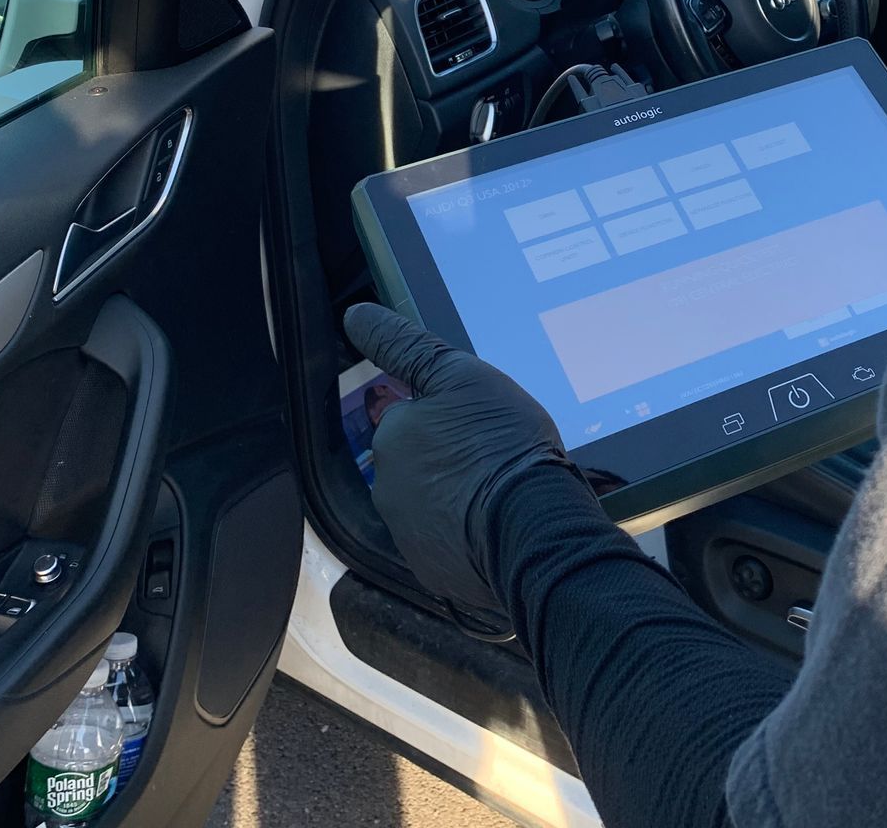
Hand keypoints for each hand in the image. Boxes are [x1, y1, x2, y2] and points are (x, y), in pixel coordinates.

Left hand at [344, 303, 575, 631]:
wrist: (532, 528)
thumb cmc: (499, 443)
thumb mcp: (459, 375)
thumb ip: (404, 345)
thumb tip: (354, 316)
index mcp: (392, 437)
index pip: (412, 418)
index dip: (449, 416)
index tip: (482, 422)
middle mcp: (387, 488)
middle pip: (419, 462)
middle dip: (448, 458)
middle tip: (496, 454)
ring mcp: (409, 535)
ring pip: (432, 503)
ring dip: (457, 496)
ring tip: (503, 491)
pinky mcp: (434, 570)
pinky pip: (447, 543)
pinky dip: (467, 534)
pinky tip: (499, 525)